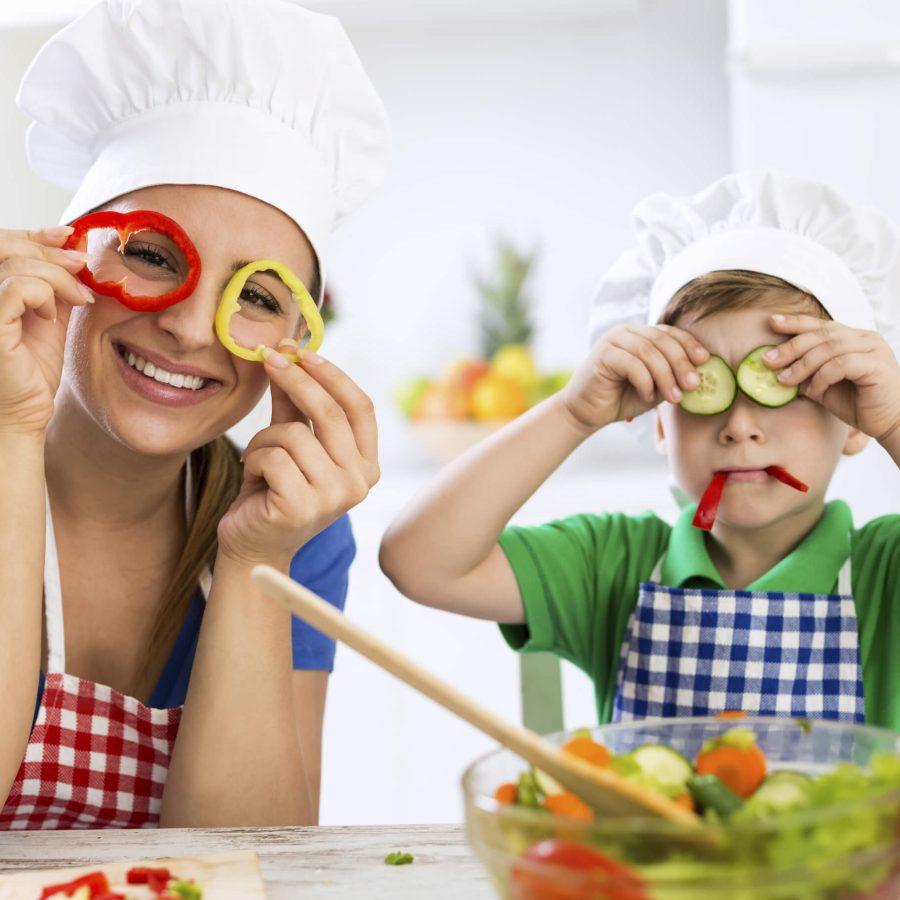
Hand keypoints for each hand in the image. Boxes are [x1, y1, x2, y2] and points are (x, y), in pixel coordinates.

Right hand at [0, 226, 93, 434]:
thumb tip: (72, 248)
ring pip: (17, 264)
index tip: (68, 235)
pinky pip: (17, 287)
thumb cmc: (31, 368)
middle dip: (51, 251)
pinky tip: (50, 315)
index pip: (2, 242)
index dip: (34, 233)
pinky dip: (43, 294)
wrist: (24, 411)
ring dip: (57, 276)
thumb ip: (54, 283)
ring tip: (77, 299)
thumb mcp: (48, 315)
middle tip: (82, 266)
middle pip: (7, 245)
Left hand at [216, 347, 379, 567]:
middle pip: (330, 413)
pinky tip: (254, 478)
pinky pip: (273, 457)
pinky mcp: (303, 508)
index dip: (333, 375)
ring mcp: (335, 497)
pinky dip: (254, 459)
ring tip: (257, 459)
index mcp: (366, 464)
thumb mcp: (289, 442)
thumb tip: (290, 354)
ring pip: (294, 434)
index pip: (360, 407)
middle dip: (295, 379)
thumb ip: (294, 404)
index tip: (301, 351)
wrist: (253, 545)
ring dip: (264, 438)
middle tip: (267, 358)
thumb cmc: (273, 490)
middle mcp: (360, 482)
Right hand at [561, 324, 709, 431]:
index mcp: (640, 334)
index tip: (705, 360)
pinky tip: (647, 397)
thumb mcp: (655, 386)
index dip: (689, 344)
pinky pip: (632, 364)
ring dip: (666, 376)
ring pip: (649, 352)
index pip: (669, 332)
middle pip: (662, 340)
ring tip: (674, 397)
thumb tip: (700, 373)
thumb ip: (672, 376)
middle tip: (694, 385)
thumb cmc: (621, 399)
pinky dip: (645, 382)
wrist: (587, 413)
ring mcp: (612, 341)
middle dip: (681, 363)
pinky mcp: (602, 354)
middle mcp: (626, 332)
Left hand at [765, 313, 899, 442]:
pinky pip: (841, 364)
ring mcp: (873, 349)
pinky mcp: (877, 365)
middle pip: (821, 335)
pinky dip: (821, 377)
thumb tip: (775, 369)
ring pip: (828, 349)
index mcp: (853, 338)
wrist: (890, 422)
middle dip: (791, 347)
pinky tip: (813, 391)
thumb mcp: (824, 386)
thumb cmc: (857, 404)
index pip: (821, 325)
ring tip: (784, 381)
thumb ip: (806, 374)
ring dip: (802, 365)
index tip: (771, 322)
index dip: (795, 322)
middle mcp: (864, 338)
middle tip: (768, 360)